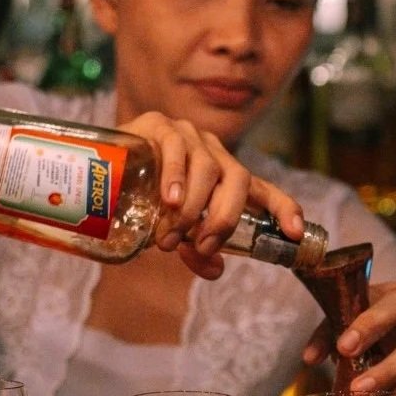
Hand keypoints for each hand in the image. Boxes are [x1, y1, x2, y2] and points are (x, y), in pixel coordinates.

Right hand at [120, 112, 304, 278]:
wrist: (99, 168)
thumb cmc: (142, 201)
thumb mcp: (173, 231)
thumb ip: (195, 249)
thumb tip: (215, 269)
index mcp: (224, 178)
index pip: (264, 190)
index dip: (285, 209)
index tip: (296, 233)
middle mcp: (213, 153)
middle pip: (239, 180)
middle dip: (225, 218)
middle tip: (203, 245)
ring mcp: (189, 136)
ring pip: (208, 168)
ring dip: (193, 208)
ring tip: (169, 236)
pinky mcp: (160, 126)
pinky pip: (177, 148)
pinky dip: (176, 177)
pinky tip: (168, 200)